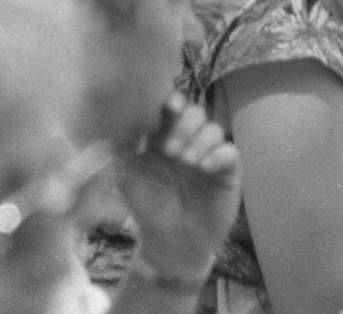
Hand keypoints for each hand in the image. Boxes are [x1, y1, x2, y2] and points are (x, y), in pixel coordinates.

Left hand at [118, 92, 240, 278]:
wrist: (173, 241)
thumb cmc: (149, 207)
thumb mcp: (128, 176)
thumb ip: (121, 148)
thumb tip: (112, 120)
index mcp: (163, 136)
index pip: (170, 106)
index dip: (170, 100)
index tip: (167, 107)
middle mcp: (188, 141)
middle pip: (194, 112)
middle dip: (182, 125)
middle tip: (168, 150)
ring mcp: (209, 155)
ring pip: (213, 128)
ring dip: (199, 140)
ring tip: (185, 161)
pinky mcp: (227, 172)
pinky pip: (231, 152)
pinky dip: (218, 154)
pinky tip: (204, 168)